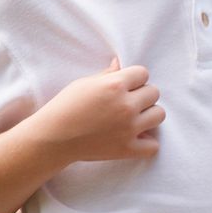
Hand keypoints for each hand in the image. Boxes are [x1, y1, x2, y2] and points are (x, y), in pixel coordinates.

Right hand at [34, 58, 162, 162]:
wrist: (52, 138)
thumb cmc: (64, 107)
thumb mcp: (83, 84)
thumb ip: (107, 75)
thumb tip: (120, 64)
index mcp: (114, 85)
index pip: (143, 73)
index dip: (134, 79)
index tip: (124, 87)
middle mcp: (126, 105)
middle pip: (154, 92)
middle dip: (142, 96)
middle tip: (126, 103)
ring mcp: (129, 128)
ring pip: (159, 114)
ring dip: (148, 116)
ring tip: (132, 119)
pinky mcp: (128, 148)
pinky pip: (153, 146)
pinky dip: (146, 143)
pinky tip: (135, 138)